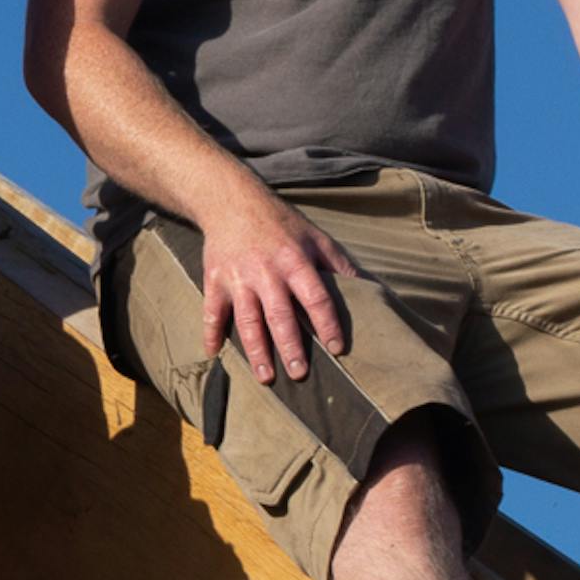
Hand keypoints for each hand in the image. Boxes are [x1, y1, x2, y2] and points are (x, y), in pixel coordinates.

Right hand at [197, 191, 363, 383]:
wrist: (231, 201)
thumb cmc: (280, 222)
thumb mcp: (314, 237)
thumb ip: (339, 265)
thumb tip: (369, 288)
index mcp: (294, 261)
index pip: (316, 297)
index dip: (328, 324)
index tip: (337, 348)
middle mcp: (266, 272)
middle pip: (280, 316)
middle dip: (290, 347)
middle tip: (300, 374)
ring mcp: (238, 278)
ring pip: (247, 320)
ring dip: (256, 350)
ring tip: (266, 377)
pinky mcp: (215, 280)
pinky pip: (212, 310)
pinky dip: (210, 332)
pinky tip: (213, 353)